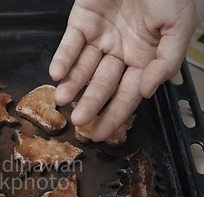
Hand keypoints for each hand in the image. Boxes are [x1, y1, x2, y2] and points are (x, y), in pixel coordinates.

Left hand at [49, 0, 196, 140]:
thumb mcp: (179, 26)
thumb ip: (167, 61)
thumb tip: (147, 91)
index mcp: (144, 58)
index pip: (128, 95)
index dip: (115, 115)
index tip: (101, 134)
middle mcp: (120, 52)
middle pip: (102, 85)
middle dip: (90, 104)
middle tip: (79, 121)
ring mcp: (100, 37)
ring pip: (83, 68)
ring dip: (72, 84)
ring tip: (63, 98)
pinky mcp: (82, 21)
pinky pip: (69, 44)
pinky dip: (62, 58)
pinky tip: (58, 73)